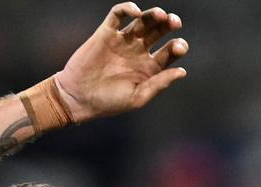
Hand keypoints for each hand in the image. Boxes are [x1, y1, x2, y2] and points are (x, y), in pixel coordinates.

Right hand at [54, 3, 188, 122]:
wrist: (78, 98)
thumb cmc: (109, 103)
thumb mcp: (138, 98)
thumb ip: (159, 84)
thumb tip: (182, 71)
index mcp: (149, 67)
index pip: (170, 51)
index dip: (178, 46)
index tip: (179, 47)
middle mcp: (138, 51)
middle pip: (159, 31)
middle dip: (169, 24)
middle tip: (175, 22)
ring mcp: (122, 41)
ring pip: (142, 20)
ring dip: (153, 14)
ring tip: (161, 15)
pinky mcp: (106, 33)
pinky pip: (118, 15)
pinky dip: (127, 8)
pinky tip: (136, 12)